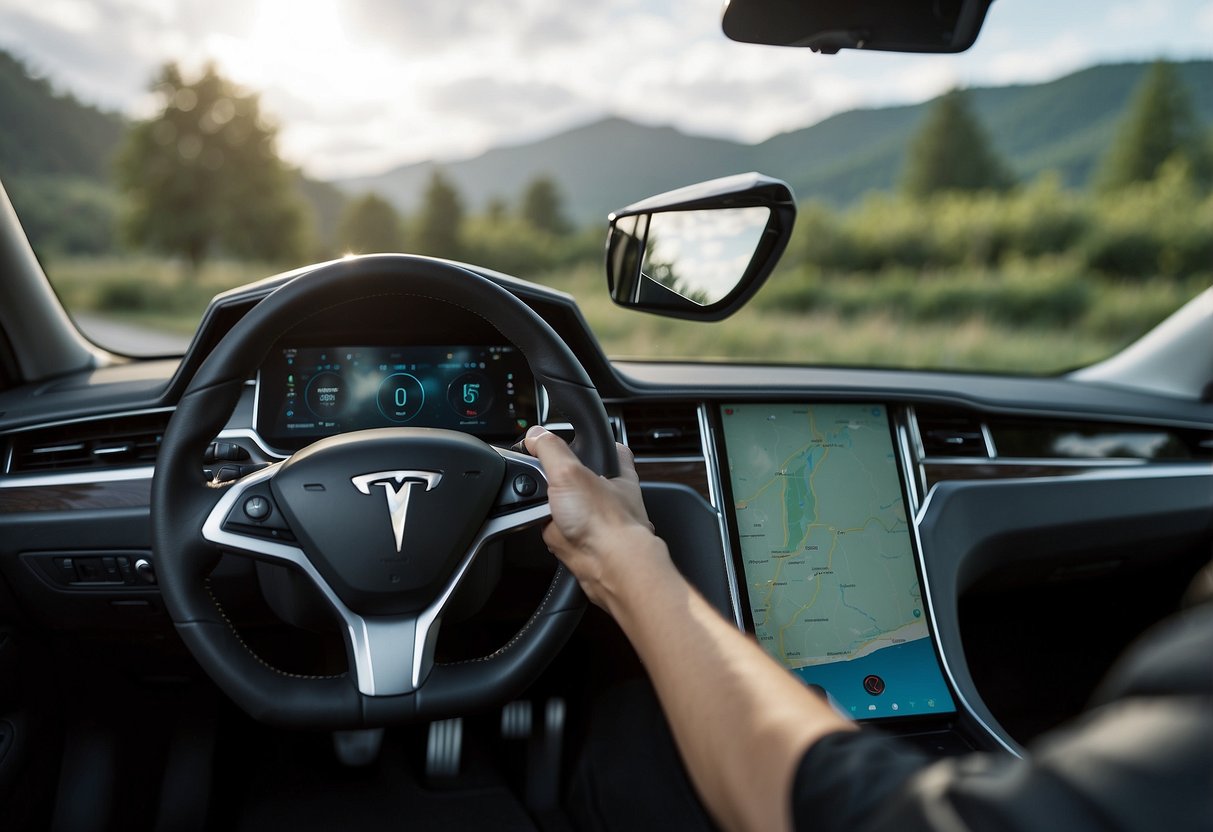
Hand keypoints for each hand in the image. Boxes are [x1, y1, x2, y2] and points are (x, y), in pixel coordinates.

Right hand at [524, 425, 667, 609]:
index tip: (574, 440)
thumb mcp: (569, 472)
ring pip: (563, 506)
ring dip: (548, 507)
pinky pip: (554, 530)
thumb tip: (535, 435)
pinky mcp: (580, 543)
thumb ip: (550, 449)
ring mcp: (594, 521)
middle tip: (543, 476)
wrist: (608, 567)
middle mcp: (609, 498)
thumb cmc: (607, 522)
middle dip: (556, 479)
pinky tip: (543, 526)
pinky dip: (545, 529)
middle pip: (577, 478)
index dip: (593, 443)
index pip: (612, 449)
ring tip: (542, 506)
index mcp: (618, 474)